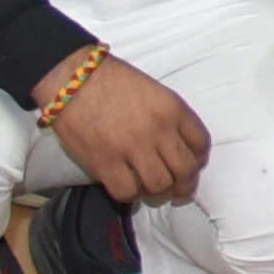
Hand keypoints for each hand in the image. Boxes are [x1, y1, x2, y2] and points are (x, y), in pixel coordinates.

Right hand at [38, 49, 211, 206]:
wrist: (72, 79)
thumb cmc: (112, 81)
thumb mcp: (155, 90)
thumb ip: (171, 116)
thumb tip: (178, 145)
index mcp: (172, 109)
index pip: (201, 143)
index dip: (199, 159)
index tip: (193, 165)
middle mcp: (157, 130)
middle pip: (185, 170)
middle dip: (185, 184)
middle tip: (179, 188)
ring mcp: (131, 148)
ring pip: (159, 185)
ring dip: (159, 191)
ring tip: (153, 189)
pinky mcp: (104, 163)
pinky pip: (127, 192)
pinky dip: (130, 194)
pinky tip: (128, 186)